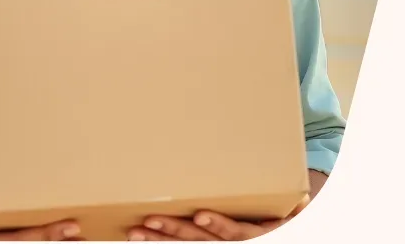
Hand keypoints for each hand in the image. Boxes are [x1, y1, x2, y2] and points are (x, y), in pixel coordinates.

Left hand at [127, 195, 309, 240]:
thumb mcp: (289, 218)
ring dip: (159, 242)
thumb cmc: (281, 223)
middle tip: (147, 222)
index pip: (234, 232)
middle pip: (201, 242)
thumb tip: (301, 198)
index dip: (219, 226)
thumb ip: (291, 207)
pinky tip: (143, 239)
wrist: (280, 236)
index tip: (201, 215)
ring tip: (135, 233)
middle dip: (173, 232)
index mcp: (253, 236)